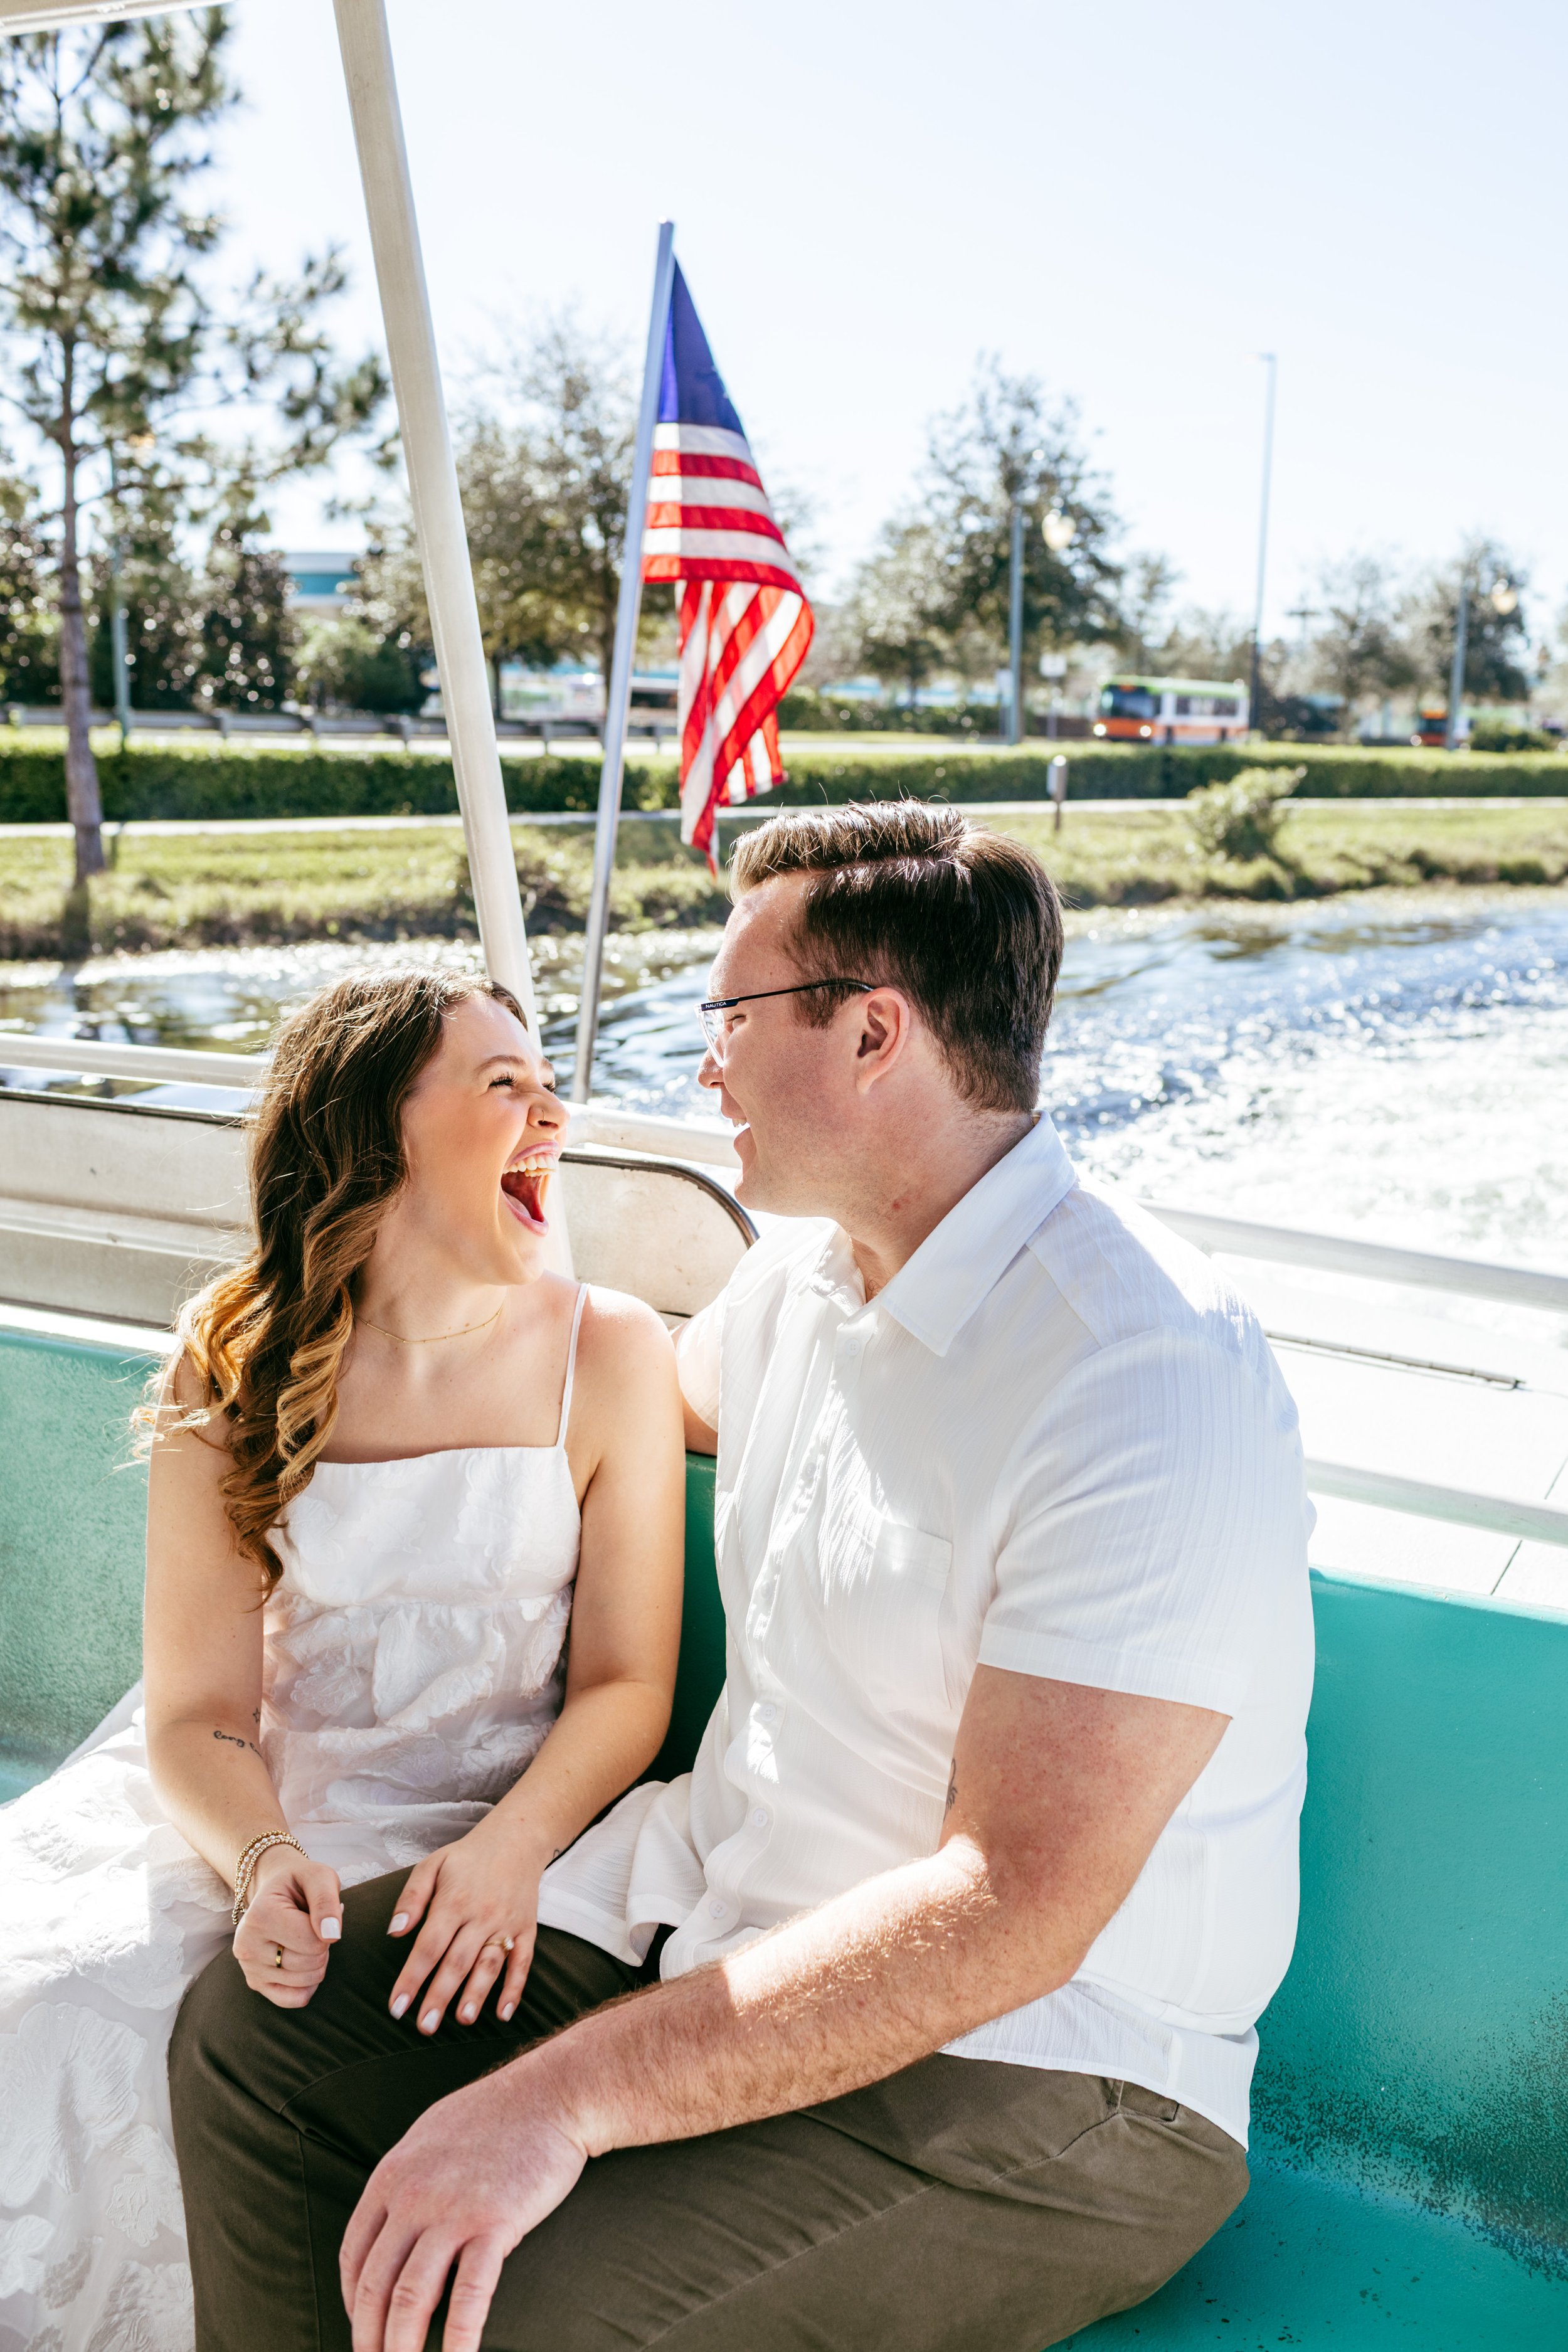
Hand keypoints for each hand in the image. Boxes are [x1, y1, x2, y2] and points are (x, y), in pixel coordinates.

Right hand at [233, 1844, 341, 2006]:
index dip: (328, 1928)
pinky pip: (293, 1999)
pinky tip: (301, 1962)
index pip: (313, 1941)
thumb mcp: (318, 1877)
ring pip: (305, 1982)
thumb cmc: (300, 1883)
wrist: (274, 1890)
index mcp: (260, 1915)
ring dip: (316, 1961)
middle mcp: (246, 1945)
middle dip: (322, 1945)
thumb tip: (331, 1936)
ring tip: (303, 1938)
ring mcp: (248, 1968)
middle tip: (311, 1925)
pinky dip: (307, 1984)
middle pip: (310, 1963)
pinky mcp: (254, 1983)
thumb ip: (327, 1902)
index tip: (317, 1912)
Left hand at [341, 2057, 585, 2351]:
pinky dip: (460, 2338)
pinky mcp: (494, 2223)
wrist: (552, 2092)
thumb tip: (393, 2221)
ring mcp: (452, 2210)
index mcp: (391, 2175)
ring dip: (402, 2347)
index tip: (363, 2329)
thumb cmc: (497, 2114)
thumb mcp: (430, 2136)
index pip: (353, 2255)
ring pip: (410, 2297)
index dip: (351, 2303)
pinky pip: (469, 2294)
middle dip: (369, 2339)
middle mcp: (412, 2195)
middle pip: (374, 2285)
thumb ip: (407, 2180)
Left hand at [386, 1809, 548, 2034]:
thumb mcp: (433, 1865)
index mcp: (454, 1900)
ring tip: (462, 2020)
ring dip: (477, 1994)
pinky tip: (503, 2013)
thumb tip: (394, 1932)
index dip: (412, 1978)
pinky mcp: (527, 1929)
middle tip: (424, 2026)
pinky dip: (515, 1989)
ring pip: (490, 1964)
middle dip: (440, 1996)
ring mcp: (507, 1923)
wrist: (517, 1838)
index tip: (396, 2007)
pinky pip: (523, 1962)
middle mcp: (481, 1914)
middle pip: (458, 1960)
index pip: (429, 1945)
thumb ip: (412, 1898)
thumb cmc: (467, 1857)